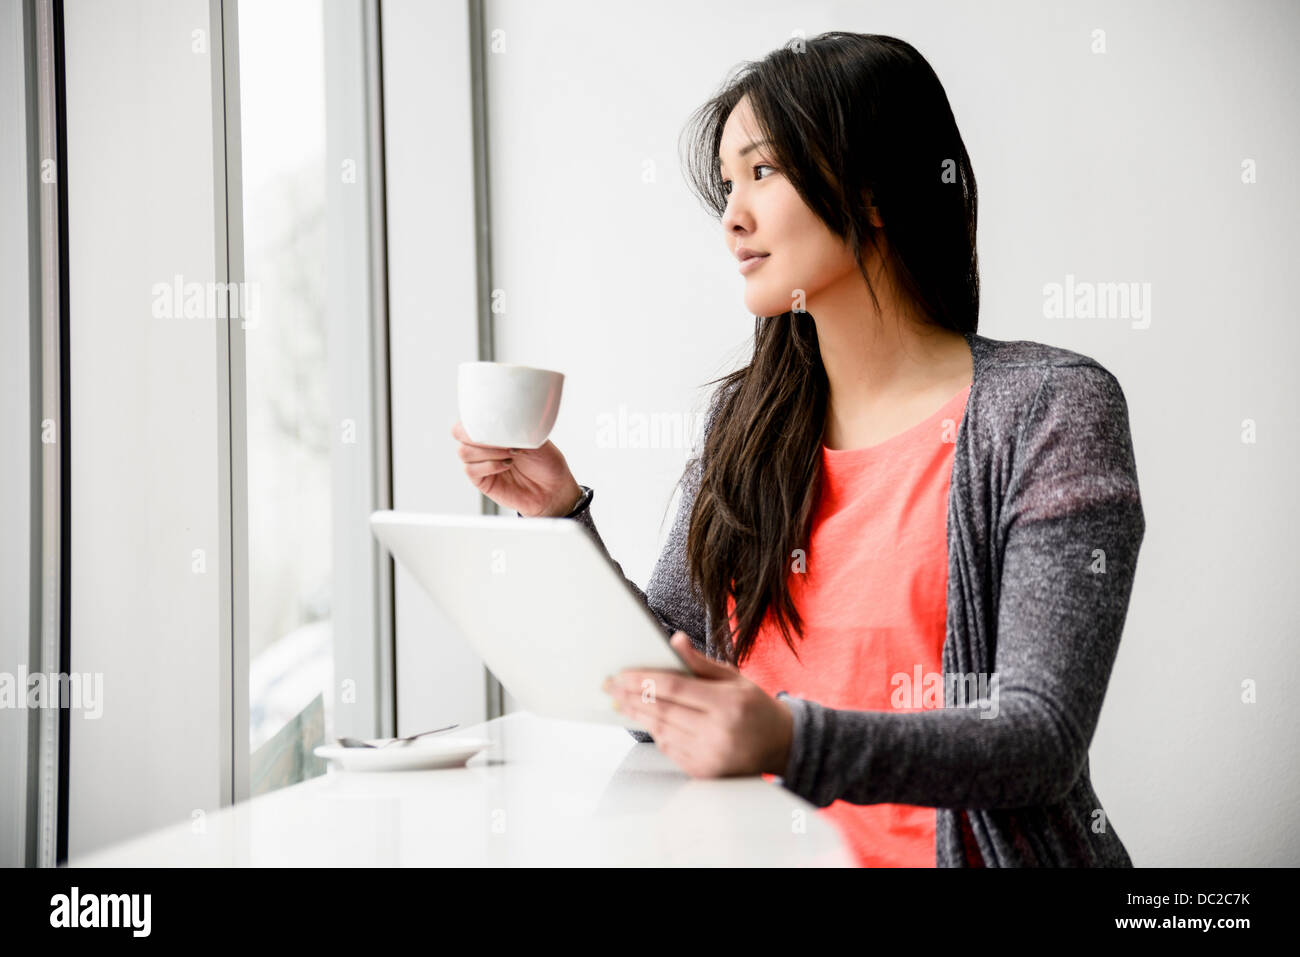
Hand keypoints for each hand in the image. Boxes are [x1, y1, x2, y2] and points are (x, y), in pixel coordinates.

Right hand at [450, 421, 582, 516]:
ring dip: (488, 451)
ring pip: (464, 451)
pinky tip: (506, 464)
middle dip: (479, 435)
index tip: (494, 422)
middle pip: (459, 433)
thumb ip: (516, 426)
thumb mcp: (535, 436)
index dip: (474, 418)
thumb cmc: (545, 461)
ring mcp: (481, 462)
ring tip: (510, 453)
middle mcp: (483, 445)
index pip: (469, 417)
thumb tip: (503, 422)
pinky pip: (471, 470)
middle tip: (503, 440)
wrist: (554, 487)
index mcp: (493, 429)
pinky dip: (489, 465)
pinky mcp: (482, 480)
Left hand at [603, 632, 793, 778]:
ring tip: (620, 702)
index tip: (620, 674)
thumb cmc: (755, 706)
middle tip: (610, 686)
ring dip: (637, 715)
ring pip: (662, 731)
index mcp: (728, 703)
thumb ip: (701, 662)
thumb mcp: (734, 677)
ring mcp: (710, 755)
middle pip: (662, 710)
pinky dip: (655, 732)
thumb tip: (674, 640)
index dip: (643, 679)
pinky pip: (670, 748)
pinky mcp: (704, 772)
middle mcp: (718, 732)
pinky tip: (645, 719)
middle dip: (630, 696)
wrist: (781, 745)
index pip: (674, 687)